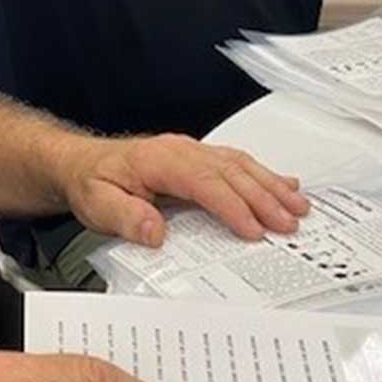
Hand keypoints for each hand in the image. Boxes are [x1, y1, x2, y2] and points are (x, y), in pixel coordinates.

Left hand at [64, 134, 309, 246]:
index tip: (254, 230)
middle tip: (290, 224)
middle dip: (263, 198)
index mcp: (158, 160)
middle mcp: (180, 151)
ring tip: (298, 207)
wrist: (83, 164)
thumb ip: (125, 216)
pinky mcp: (197, 158)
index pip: (203, 182)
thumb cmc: (92, 182)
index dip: (231, 206)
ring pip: (239, 164)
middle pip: (229, 171)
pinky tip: (286, 184)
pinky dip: (264, 174)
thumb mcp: (97, 204)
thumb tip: (154, 229)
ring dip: (271, 185)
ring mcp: (191, 152)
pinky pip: (236, 162)